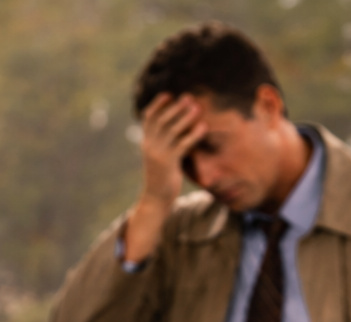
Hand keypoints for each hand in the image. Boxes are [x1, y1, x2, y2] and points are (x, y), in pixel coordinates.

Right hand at [122, 93, 203, 261]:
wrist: (156, 199)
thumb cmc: (162, 177)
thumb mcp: (160, 157)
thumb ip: (164, 142)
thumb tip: (177, 127)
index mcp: (146, 143)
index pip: (148, 119)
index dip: (157, 105)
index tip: (168, 94)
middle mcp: (150, 146)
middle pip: (161, 121)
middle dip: (175, 108)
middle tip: (189, 97)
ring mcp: (158, 155)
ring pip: (172, 131)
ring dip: (185, 117)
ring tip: (198, 107)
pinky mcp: (169, 164)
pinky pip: (182, 145)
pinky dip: (193, 135)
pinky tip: (203, 127)